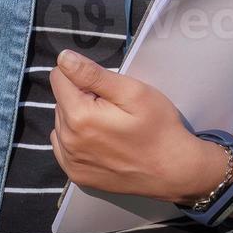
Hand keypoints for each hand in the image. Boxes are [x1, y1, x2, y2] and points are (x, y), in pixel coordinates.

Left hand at [48, 49, 228, 203]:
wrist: (173, 170)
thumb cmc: (158, 127)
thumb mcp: (132, 92)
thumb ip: (93, 74)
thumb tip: (63, 58)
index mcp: (79, 116)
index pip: (59, 77)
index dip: (83, 76)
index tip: (106, 89)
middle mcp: (67, 141)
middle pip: (61, 100)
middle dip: (82, 97)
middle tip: (114, 108)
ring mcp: (71, 162)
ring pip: (62, 122)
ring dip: (78, 118)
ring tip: (110, 126)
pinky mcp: (76, 175)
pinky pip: (64, 146)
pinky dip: (77, 139)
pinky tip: (101, 142)